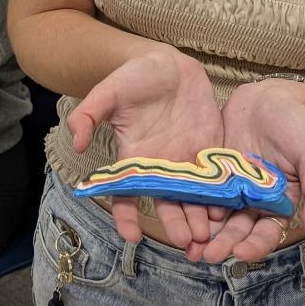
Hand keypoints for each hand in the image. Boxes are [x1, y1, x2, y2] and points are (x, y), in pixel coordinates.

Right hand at [68, 50, 222, 250]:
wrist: (166, 63)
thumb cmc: (134, 77)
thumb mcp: (107, 91)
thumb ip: (88, 114)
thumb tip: (77, 143)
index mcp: (135, 160)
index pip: (127, 197)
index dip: (127, 218)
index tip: (132, 237)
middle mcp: (161, 167)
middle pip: (167, 204)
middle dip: (176, 225)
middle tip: (186, 242)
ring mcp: (187, 159)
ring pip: (194, 197)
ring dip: (200, 218)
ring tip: (207, 236)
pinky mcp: (210, 147)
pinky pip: (216, 175)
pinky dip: (221, 193)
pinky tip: (227, 209)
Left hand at [197, 78, 304, 262]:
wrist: (273, 95)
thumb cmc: (297, 126)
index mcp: (278, 202)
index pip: (266, 232)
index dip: (254, 246)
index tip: (240, 253)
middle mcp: (253, 198)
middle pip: (237, 228)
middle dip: (223, 243)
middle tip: (207, 255)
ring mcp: (231, 183)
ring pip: (216, 213)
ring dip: (204, 230)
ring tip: (189, 245)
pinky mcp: (214, 167)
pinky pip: (201, 186)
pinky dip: (192, 200)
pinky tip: (179, 210)